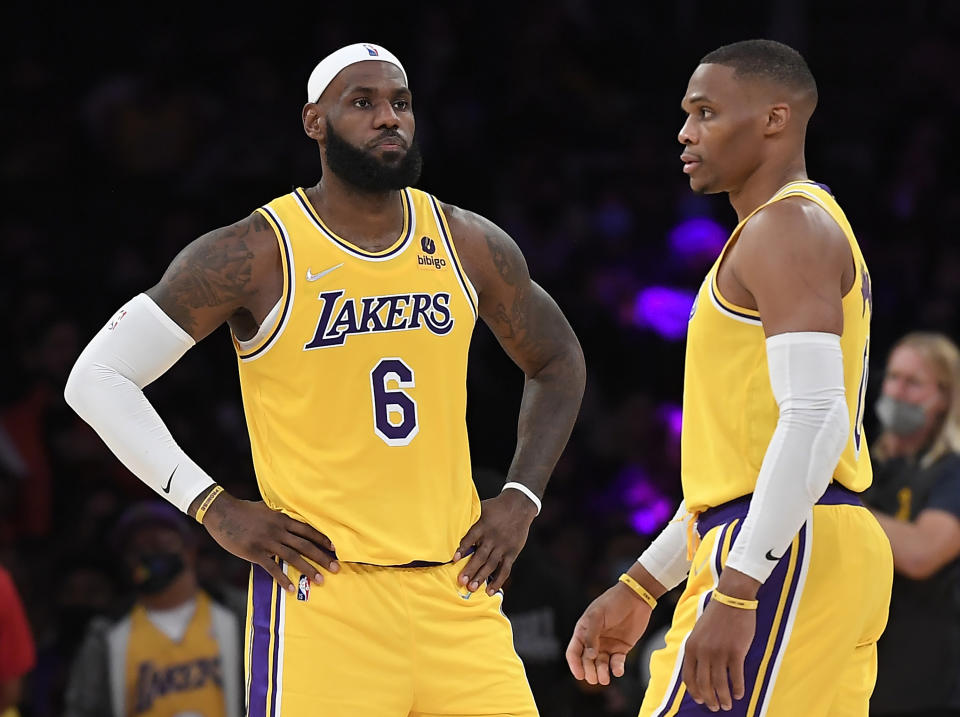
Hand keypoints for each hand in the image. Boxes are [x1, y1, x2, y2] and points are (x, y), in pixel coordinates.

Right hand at [202, 492, 338, 592]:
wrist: (222, 513)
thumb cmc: (244, 510)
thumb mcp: (267, 509)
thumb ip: (280, 516)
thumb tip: (291, 520)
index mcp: (282, 519)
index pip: (308, 530)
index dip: (323, 539)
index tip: (335, 548)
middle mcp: (278, 530)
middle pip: (305, 545)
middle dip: (322, 557)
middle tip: (336, 568)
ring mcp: (267, 542)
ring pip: (293, 557)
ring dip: (308, 569)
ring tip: (320, 580)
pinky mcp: (255, 553)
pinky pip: (272, 568)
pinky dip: (282, 579)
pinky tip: (291, 588)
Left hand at [454, 489, 537, 595]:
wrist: (519, 506)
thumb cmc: (496, 508)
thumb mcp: (481, 508)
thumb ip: (469, 517)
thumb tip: (449, 521)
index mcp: (483, 525)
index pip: (471, 537)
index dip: (463, 548)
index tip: (454, 559)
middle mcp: (493, 537)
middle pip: (481, 555)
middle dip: (470, 569)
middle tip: (461, 581)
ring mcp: (503, 546)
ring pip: (491, 564)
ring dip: (481, 577)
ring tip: (472, 587)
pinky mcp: (511, 553)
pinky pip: (505, 569)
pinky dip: (498, 581)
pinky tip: (490, 590)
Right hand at [566, 582, 651, 684]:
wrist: (636, 597)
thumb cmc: (612, 602)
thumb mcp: (597, 615)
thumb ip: (591, 635)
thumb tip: (589, 655)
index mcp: (583, 631)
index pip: (574, 652)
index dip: (574, 664)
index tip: (579, 675)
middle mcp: (594, 640)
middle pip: (587, 661)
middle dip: (589, 671)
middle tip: (594, 679)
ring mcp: (607, 645)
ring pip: (601, 664)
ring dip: (601, 672)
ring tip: (605, 679)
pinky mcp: (621, 648)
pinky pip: (617, 662)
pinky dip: (616, 668)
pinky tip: (617, 671)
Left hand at [681, 599, 754, 711]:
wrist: (732, 599)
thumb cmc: (716, 615)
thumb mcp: (698, 632)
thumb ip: (697, 649)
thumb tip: (700, 670)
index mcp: (691, 647)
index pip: (688, 677)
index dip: (694, 692)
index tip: (700, 700)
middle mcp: (703, 652)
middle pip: (704, 684)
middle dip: (710, 699)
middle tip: (716, 707)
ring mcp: (719, 652)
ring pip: (720, 684)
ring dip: (724, 698)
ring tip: (728, 705)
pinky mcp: (736, 652)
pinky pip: (736, 677)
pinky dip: (738, 689)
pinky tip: (740, 694)